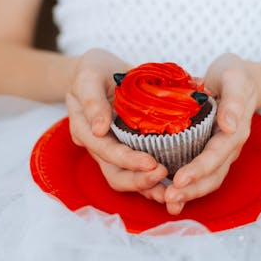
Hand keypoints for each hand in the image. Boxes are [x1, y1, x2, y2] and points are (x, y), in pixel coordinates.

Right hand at [66, 49, 167, 202]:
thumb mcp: (88, 76)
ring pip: (127, 179)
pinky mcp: (130, 149)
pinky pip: (140, 170)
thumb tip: (99, 129)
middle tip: (164, 176)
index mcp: (85, 129)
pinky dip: (155, 179)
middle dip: (139, 180)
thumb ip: (92, 100)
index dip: (127, 160)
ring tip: (173, 190)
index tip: (151, 163)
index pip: (105, 151)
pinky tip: (176, 181)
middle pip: (115, 174)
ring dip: (149, 187)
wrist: (101, 70)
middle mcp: (99, 146)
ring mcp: (114, 150)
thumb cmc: (93, 70)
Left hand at [164, 53, 258, 214]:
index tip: (178, 179)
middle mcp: (229, 147)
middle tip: (168, 198)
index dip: (198, 169)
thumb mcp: (236, 78)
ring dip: (189, 193)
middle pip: (213, 176)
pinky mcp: (209, 152)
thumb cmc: (235, 76)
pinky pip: (200, 174)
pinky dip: (186, 187)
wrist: (239, 79)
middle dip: (192, 189)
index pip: (216, 155)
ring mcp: (221, 153)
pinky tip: (166, 194)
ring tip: (167, 201)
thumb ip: (235, 101)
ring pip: (208, 180)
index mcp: (235, 131)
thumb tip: (230, 127)